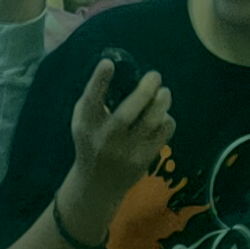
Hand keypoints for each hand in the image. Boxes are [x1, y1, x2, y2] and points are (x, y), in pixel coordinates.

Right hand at [62, 58, 173, 230]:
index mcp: (87, 125)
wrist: (97, 185)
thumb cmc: (91, 142)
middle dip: (145, 89)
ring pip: (152, 121)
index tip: (108, 63)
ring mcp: (126, 151)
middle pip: (127, 112)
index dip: (99, 81)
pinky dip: (167, 120)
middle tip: (154, 75)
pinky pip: (164, 133)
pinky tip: (162, 116)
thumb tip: (116, 66)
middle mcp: (106, 139)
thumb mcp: (82, 121)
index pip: (91, 101)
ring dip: (162, 101)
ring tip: (164, 93)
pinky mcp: (144, 159)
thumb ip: (93, 98)